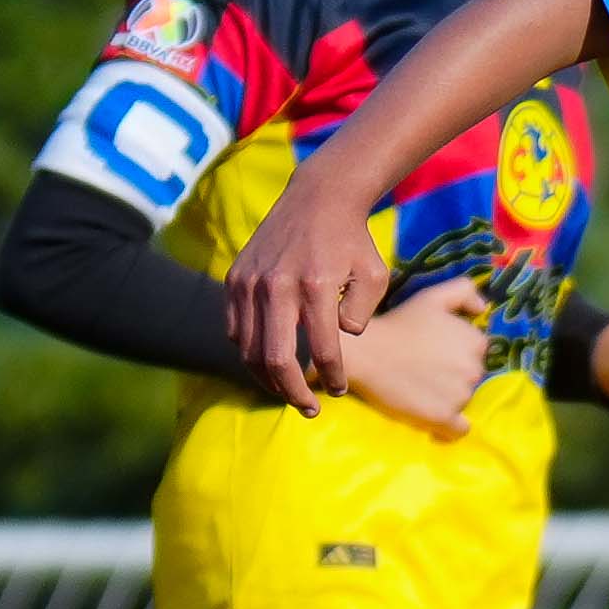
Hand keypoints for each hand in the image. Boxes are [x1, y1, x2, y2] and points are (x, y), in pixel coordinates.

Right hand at [223, 181, 388, 410]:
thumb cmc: (353, 242)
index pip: (322, 350)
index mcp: (315, 286)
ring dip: (268, 379)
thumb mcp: (374, 276)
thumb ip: (360, 314)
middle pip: (274, 360)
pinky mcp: (235, 278)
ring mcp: (250, 282)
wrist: (318, 198)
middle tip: (310, 409)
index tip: (338, 391)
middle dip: (293, 393)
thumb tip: (339, 339)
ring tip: (288, 392)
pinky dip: (250, 352)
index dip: (332, 377)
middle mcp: (276, 285)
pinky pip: (236, 329)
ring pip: (249, 350)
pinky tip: (268, 361)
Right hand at [342, 279, 493, 437]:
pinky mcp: (443, 418)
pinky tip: (435, 416)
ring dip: (448, 396)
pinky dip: (450, 427)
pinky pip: (459, 430)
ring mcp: (460, 396)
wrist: (367, 353)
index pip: (476, 351)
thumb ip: (464, 293)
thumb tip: (484, 309)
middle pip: (472, 377)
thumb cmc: (399, 323)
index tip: (435, 350)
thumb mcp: (433, 297)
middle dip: (453, 373)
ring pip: (464, 400)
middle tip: (425, 368)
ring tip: (421, 386)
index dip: (456, 349)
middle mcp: (474, 369)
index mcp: (475, 342)